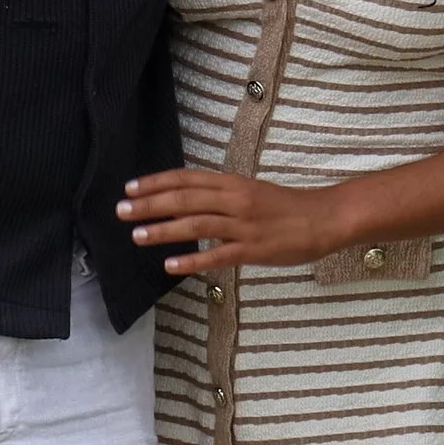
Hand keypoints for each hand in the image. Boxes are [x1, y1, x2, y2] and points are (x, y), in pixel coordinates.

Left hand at [118, 169, 328, 277]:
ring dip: (163, 230)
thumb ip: (217, 196)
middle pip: (185, 199)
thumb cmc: (284, 206)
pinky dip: (192, 261)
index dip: (156, 183)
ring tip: (136, 235)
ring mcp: (243, 225)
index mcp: (232, 183)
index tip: (129, 188)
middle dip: (149, 205)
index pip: (186, 178)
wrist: (323, 218)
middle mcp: (234, 200)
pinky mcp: (253, 249)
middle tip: (120, 210)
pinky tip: (170, 265)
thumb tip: (181, 202)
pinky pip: (218, 256)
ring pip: (196, 225)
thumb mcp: (248, 192)